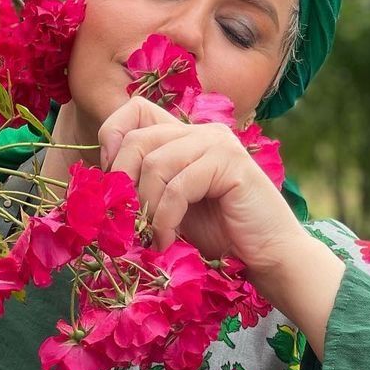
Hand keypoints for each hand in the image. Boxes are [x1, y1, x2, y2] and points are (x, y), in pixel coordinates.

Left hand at [99, 96, 300, 267]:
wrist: (269, 258)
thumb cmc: (220, 238)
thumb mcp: (170, 208)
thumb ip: (144, 187)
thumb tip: (100, 186)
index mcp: (186, 136)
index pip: (135, 110)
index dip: (113, 137)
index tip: (111, 181)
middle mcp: (202, 131)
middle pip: (138, 137)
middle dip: (123, 183)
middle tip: (126, 220)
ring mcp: (218, 143)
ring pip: (156, 163)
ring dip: (145, 208)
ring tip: (150, 237)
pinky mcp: (230, 163)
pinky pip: (178, 186)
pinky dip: (165, 218)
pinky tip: (167, 240)